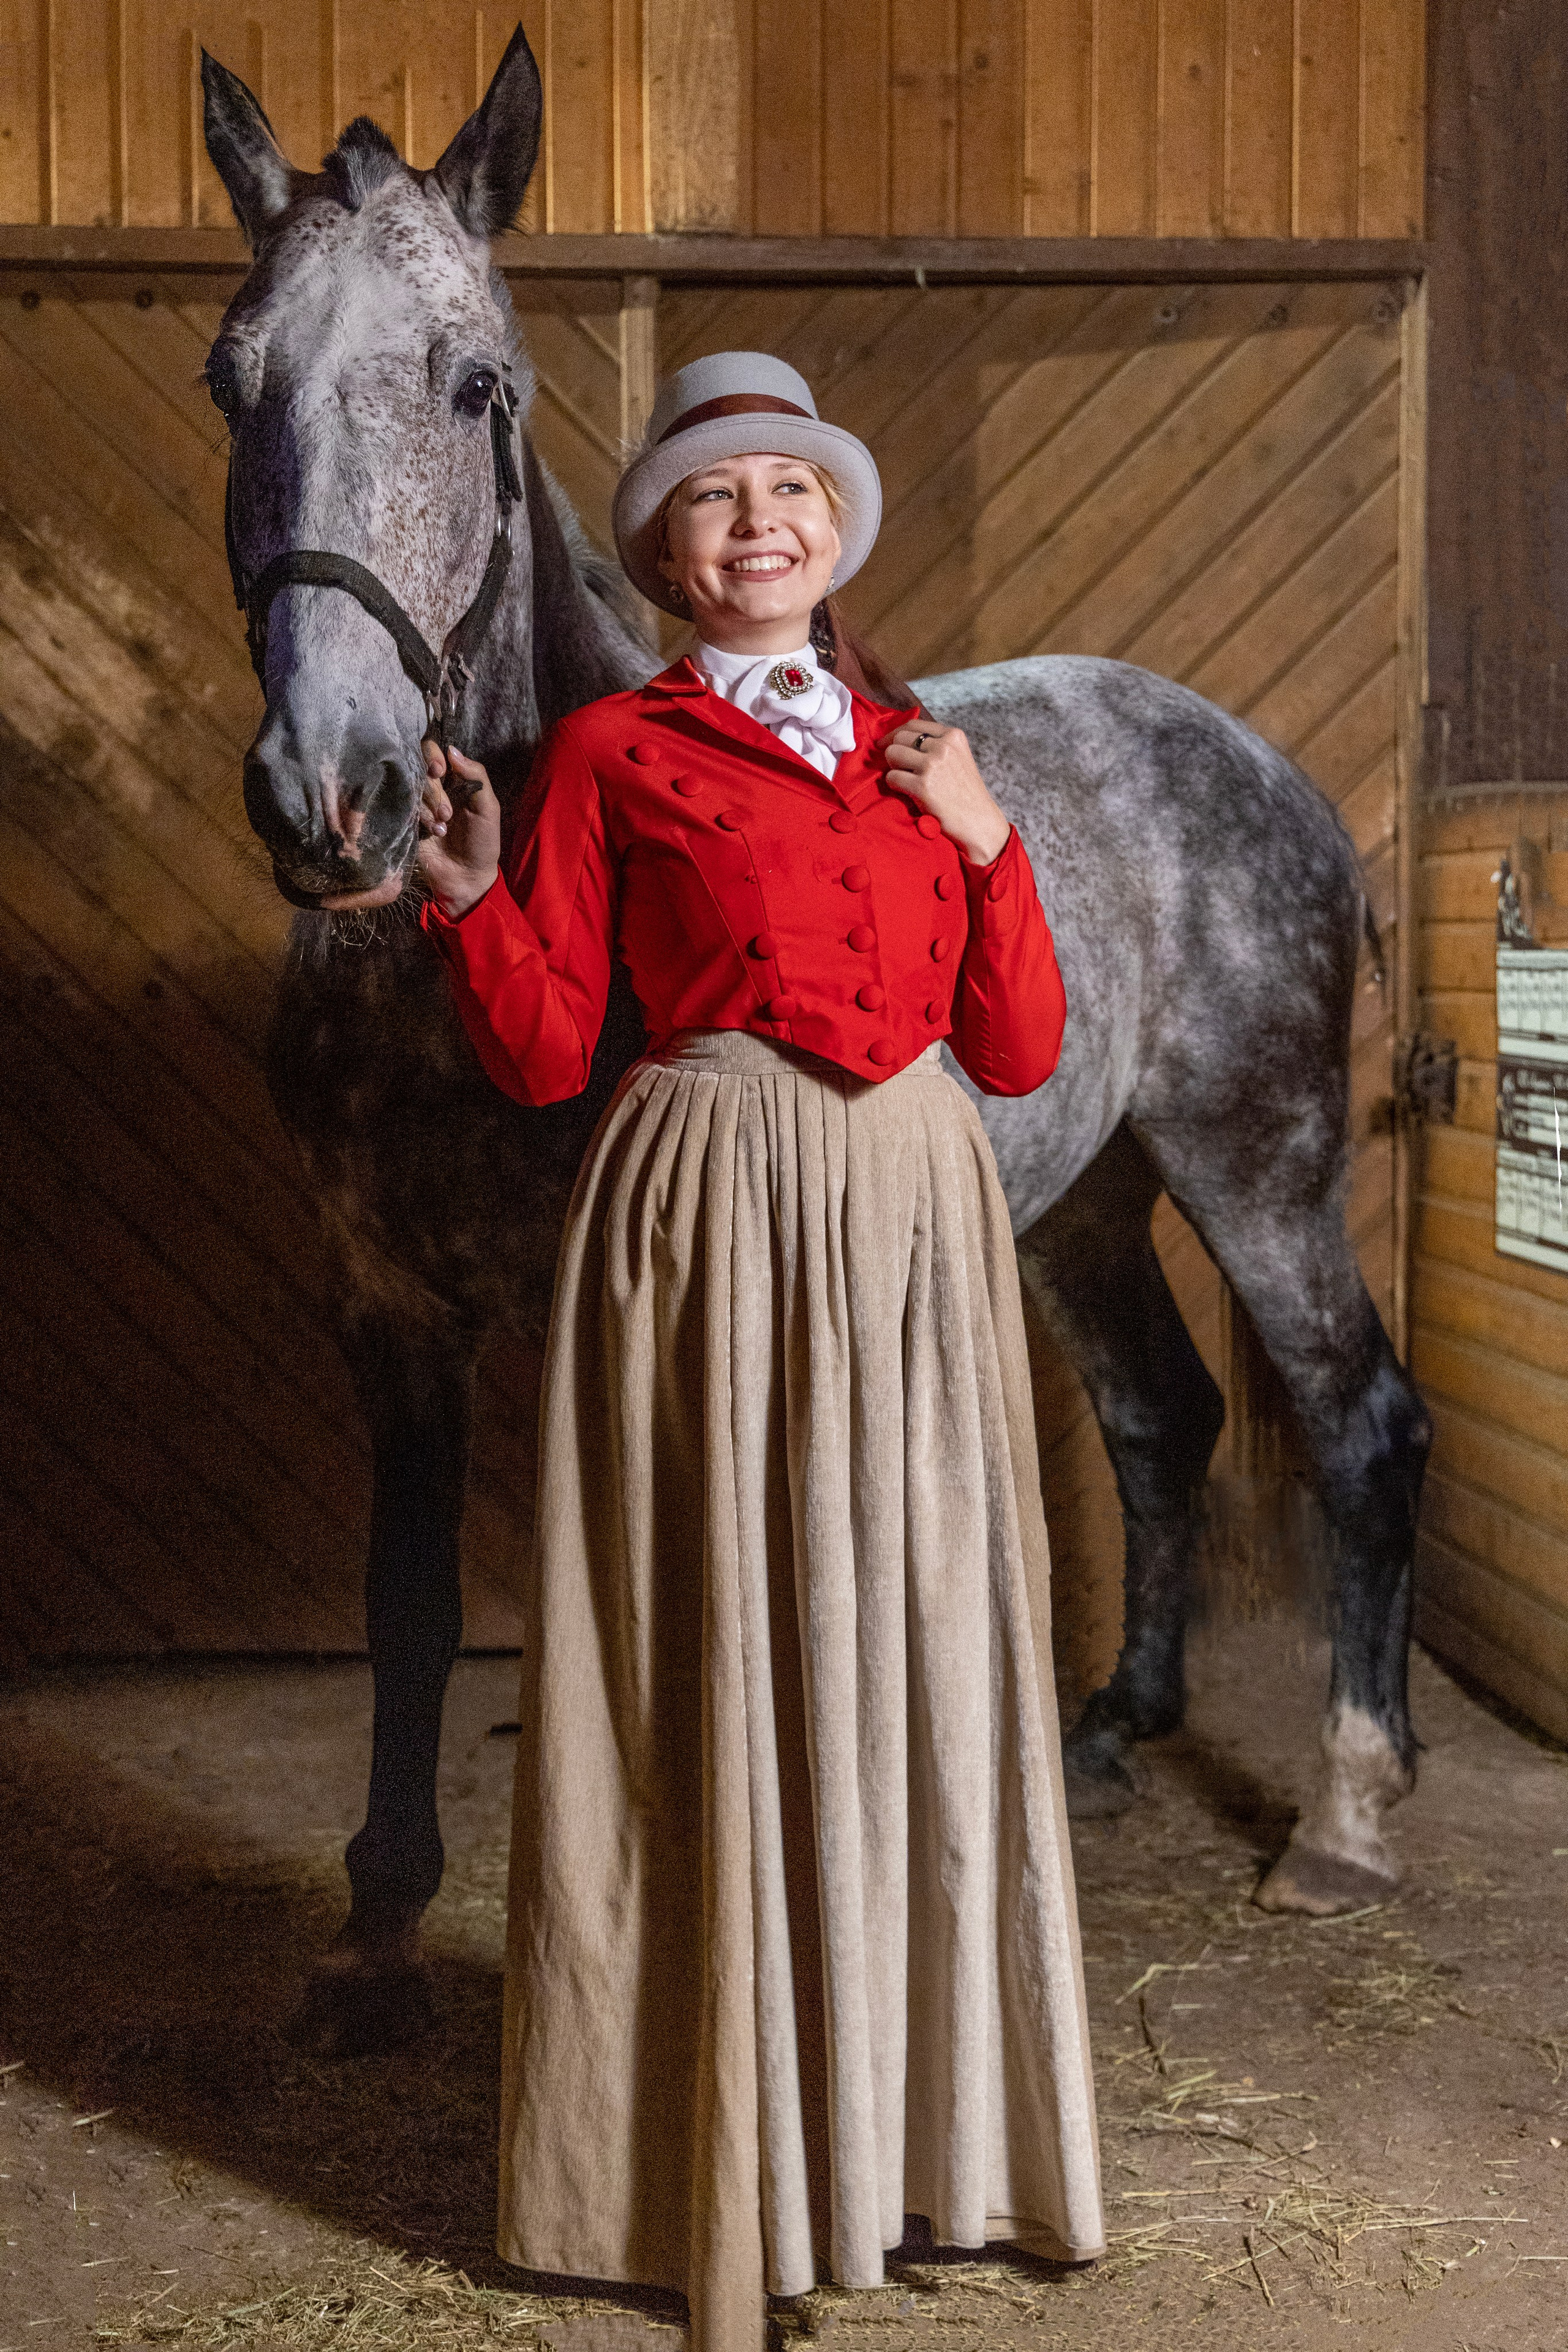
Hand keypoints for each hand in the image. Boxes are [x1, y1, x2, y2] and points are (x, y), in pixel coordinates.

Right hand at [416, 740, 500, 918]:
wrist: (466, 878)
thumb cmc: (482, 843)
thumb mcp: (488, 808)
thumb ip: (476, 776)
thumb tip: (451, 749)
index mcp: (452, 778)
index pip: (432, 750)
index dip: (432, 755)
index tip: (440, 770)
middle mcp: (430, 786)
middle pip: (417, 767)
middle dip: (433, 790)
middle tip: (447, 813)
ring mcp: (414, 803)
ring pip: (407, 787)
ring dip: (427, 807)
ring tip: (442, 828)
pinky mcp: (403, 820)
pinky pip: (399, 807)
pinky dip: (417, 819)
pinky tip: (431, 834)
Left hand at [883, 722, 1009, 865]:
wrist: (977, 820)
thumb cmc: (964, 792)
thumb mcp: (958, 757)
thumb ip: (936, 744)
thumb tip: (899, 737)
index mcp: (953, 736)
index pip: (913, 724)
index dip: (895, 734)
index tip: (886, 743)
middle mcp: (943, 747)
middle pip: (900, 738)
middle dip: (893, 752)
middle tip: (896, 767)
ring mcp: (932, 766)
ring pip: (892, 754)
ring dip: (893, 767)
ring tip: (904, 779)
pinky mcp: (922, 786)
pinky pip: (891, 777)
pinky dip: (893, 785)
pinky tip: (905, 791)